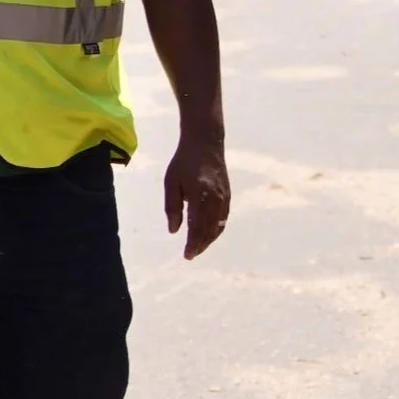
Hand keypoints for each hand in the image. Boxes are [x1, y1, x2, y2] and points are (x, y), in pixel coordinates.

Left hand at [164, 127, 230, 260]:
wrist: (205, 142)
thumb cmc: (183, 161)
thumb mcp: (171, 183)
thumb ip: (172, 208)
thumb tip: (174, 231)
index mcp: (200, 197)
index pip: (198, 228)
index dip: (193, 244)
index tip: (187, 255)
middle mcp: (216, 200)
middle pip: (210, 230)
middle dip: (200, 245)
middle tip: (191, 254)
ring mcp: (224, 198)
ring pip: (219, 226)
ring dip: (209, 239)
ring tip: (198, 247)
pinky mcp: (227, 195)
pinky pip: (223, 218)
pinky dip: (217, 229)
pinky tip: (209, 233)